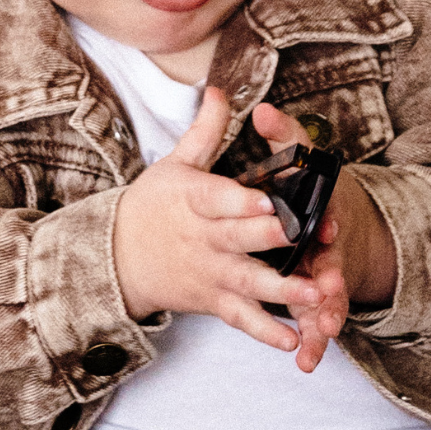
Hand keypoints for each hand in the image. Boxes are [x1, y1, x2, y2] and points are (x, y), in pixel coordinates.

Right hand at [112, 88, 323, 352]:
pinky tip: (293, 340)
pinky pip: (242, 318)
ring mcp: (210, 273)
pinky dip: (265, 331)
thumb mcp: (175, 164)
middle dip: (270, 237)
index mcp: (194, 200)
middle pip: (239, 238)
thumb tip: (220, 89)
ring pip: (248, 282)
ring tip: (315, 293)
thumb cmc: (151, 206)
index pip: (218, 198)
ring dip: (282, 290)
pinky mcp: (213, 300)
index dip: (242, 199)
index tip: (268, 197)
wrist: (114, 259)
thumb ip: (206, 130)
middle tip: (301, 234)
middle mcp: (204, 239)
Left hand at [251, 103, 396, 371]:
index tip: (330, 222)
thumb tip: (261, 110)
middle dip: (331, 272)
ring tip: (324, 332)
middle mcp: (328, 243)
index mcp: (323, 207)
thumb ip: (282, 139)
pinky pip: (315, 321)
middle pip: (332, 258)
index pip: (329, 210)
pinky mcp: (317, 299)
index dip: (329, 217)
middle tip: (328, 284)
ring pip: (328, 296)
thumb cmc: (313, 190)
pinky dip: (312, 340)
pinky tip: (304, 360)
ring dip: (327, 313)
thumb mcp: (300, 161)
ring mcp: (325, 274)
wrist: (342, 222)